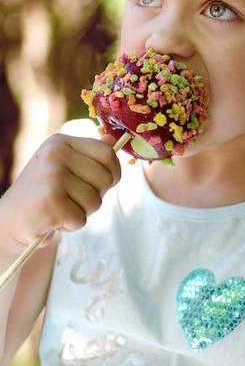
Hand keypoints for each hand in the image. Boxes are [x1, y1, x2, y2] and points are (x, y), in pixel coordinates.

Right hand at [0, 134, 120, 255]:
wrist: (8, 221)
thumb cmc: (43, 195)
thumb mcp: (64, 168)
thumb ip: (89, 155)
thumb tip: (112, 139)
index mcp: (61, 142)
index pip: (108, 154)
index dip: (112, 174)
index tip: (99, 185)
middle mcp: (55, 154)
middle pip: (106, 179)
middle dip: (96, 196)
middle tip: (71, 200)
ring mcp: (52, 176)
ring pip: (96, 202)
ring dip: (82, 213)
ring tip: (60, 209)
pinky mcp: (50, 201)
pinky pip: (81, 219)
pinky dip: (70, 226)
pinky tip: (52, 220)